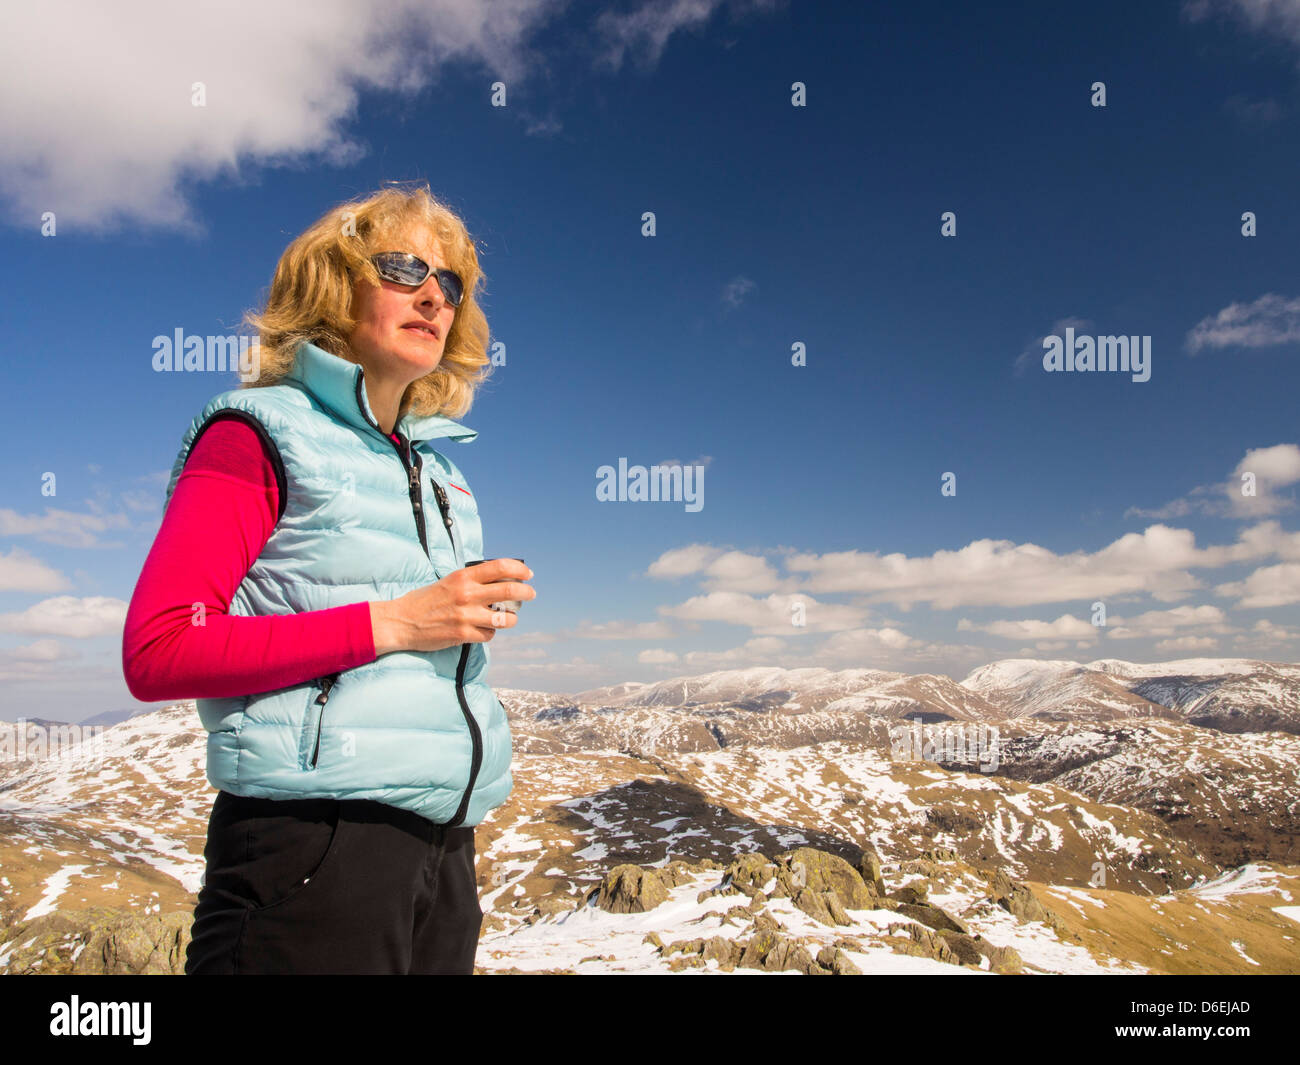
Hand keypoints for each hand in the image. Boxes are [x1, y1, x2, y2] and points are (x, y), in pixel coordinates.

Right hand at [370, 559, 534, 654]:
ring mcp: (466, 615)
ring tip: (506, 618)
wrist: (401, 621)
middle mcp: (467, 594)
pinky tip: (482, 629)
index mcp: (463, 577)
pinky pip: (489, 635)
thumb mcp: (449, 581)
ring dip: (510, 618)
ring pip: (505, 618)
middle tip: (530, 594)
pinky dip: (490, 633)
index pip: (500, 567)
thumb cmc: (425, 600)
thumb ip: (472, 580)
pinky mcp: (463, 634)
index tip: (528, 574)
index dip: (519, 570)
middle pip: (510, 591)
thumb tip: (500, 579)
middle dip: (526, 593)